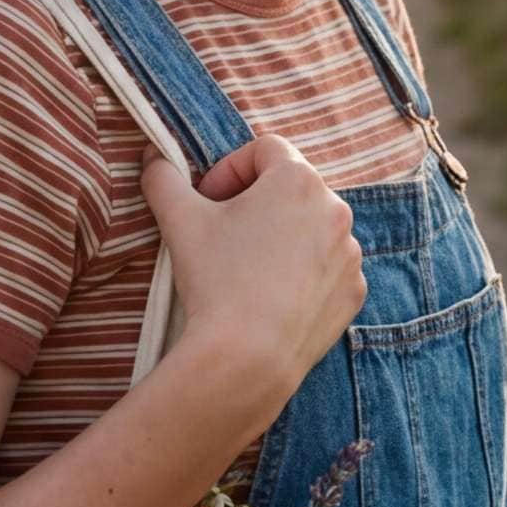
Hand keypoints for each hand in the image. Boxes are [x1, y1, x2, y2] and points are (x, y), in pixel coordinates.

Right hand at [139, 132, 364, 440]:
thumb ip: (163, 178)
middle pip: (290, 188)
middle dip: (255, 203)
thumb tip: (152, 158)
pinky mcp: (354, 291)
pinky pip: (327, 268)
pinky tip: (270, 296)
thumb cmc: (215, 279)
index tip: (208, 202)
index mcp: (299, 179)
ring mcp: (350, 254)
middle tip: (222, 234)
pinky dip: (302, 273)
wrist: (248, 357)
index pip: (263, 150)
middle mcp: (336, 209)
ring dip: (281, 236)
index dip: (229, 169)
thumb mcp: (179, 219)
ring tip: (246, 268)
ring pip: (311, 228)